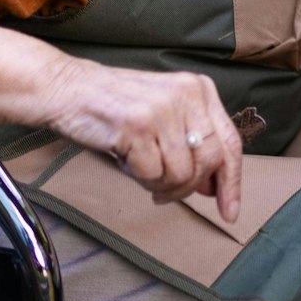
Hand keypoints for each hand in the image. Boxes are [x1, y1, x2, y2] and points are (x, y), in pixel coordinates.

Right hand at [41, 58, 243, 221]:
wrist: (68, 89)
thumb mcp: (165, 115)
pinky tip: (126, 161)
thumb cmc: (115, 108)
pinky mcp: (138, 126)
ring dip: (160, 184)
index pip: (230, 142)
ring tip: (140, 168)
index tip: (230, 211)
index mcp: (200, 89)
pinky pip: (152, 174)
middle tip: (164, 192)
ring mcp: (163, 109)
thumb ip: (191, 144)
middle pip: (210, 162)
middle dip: (188, 188)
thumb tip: (212, 187)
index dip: (232, 182)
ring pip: (182, 173)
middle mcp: (187, 95)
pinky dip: (140, 178)